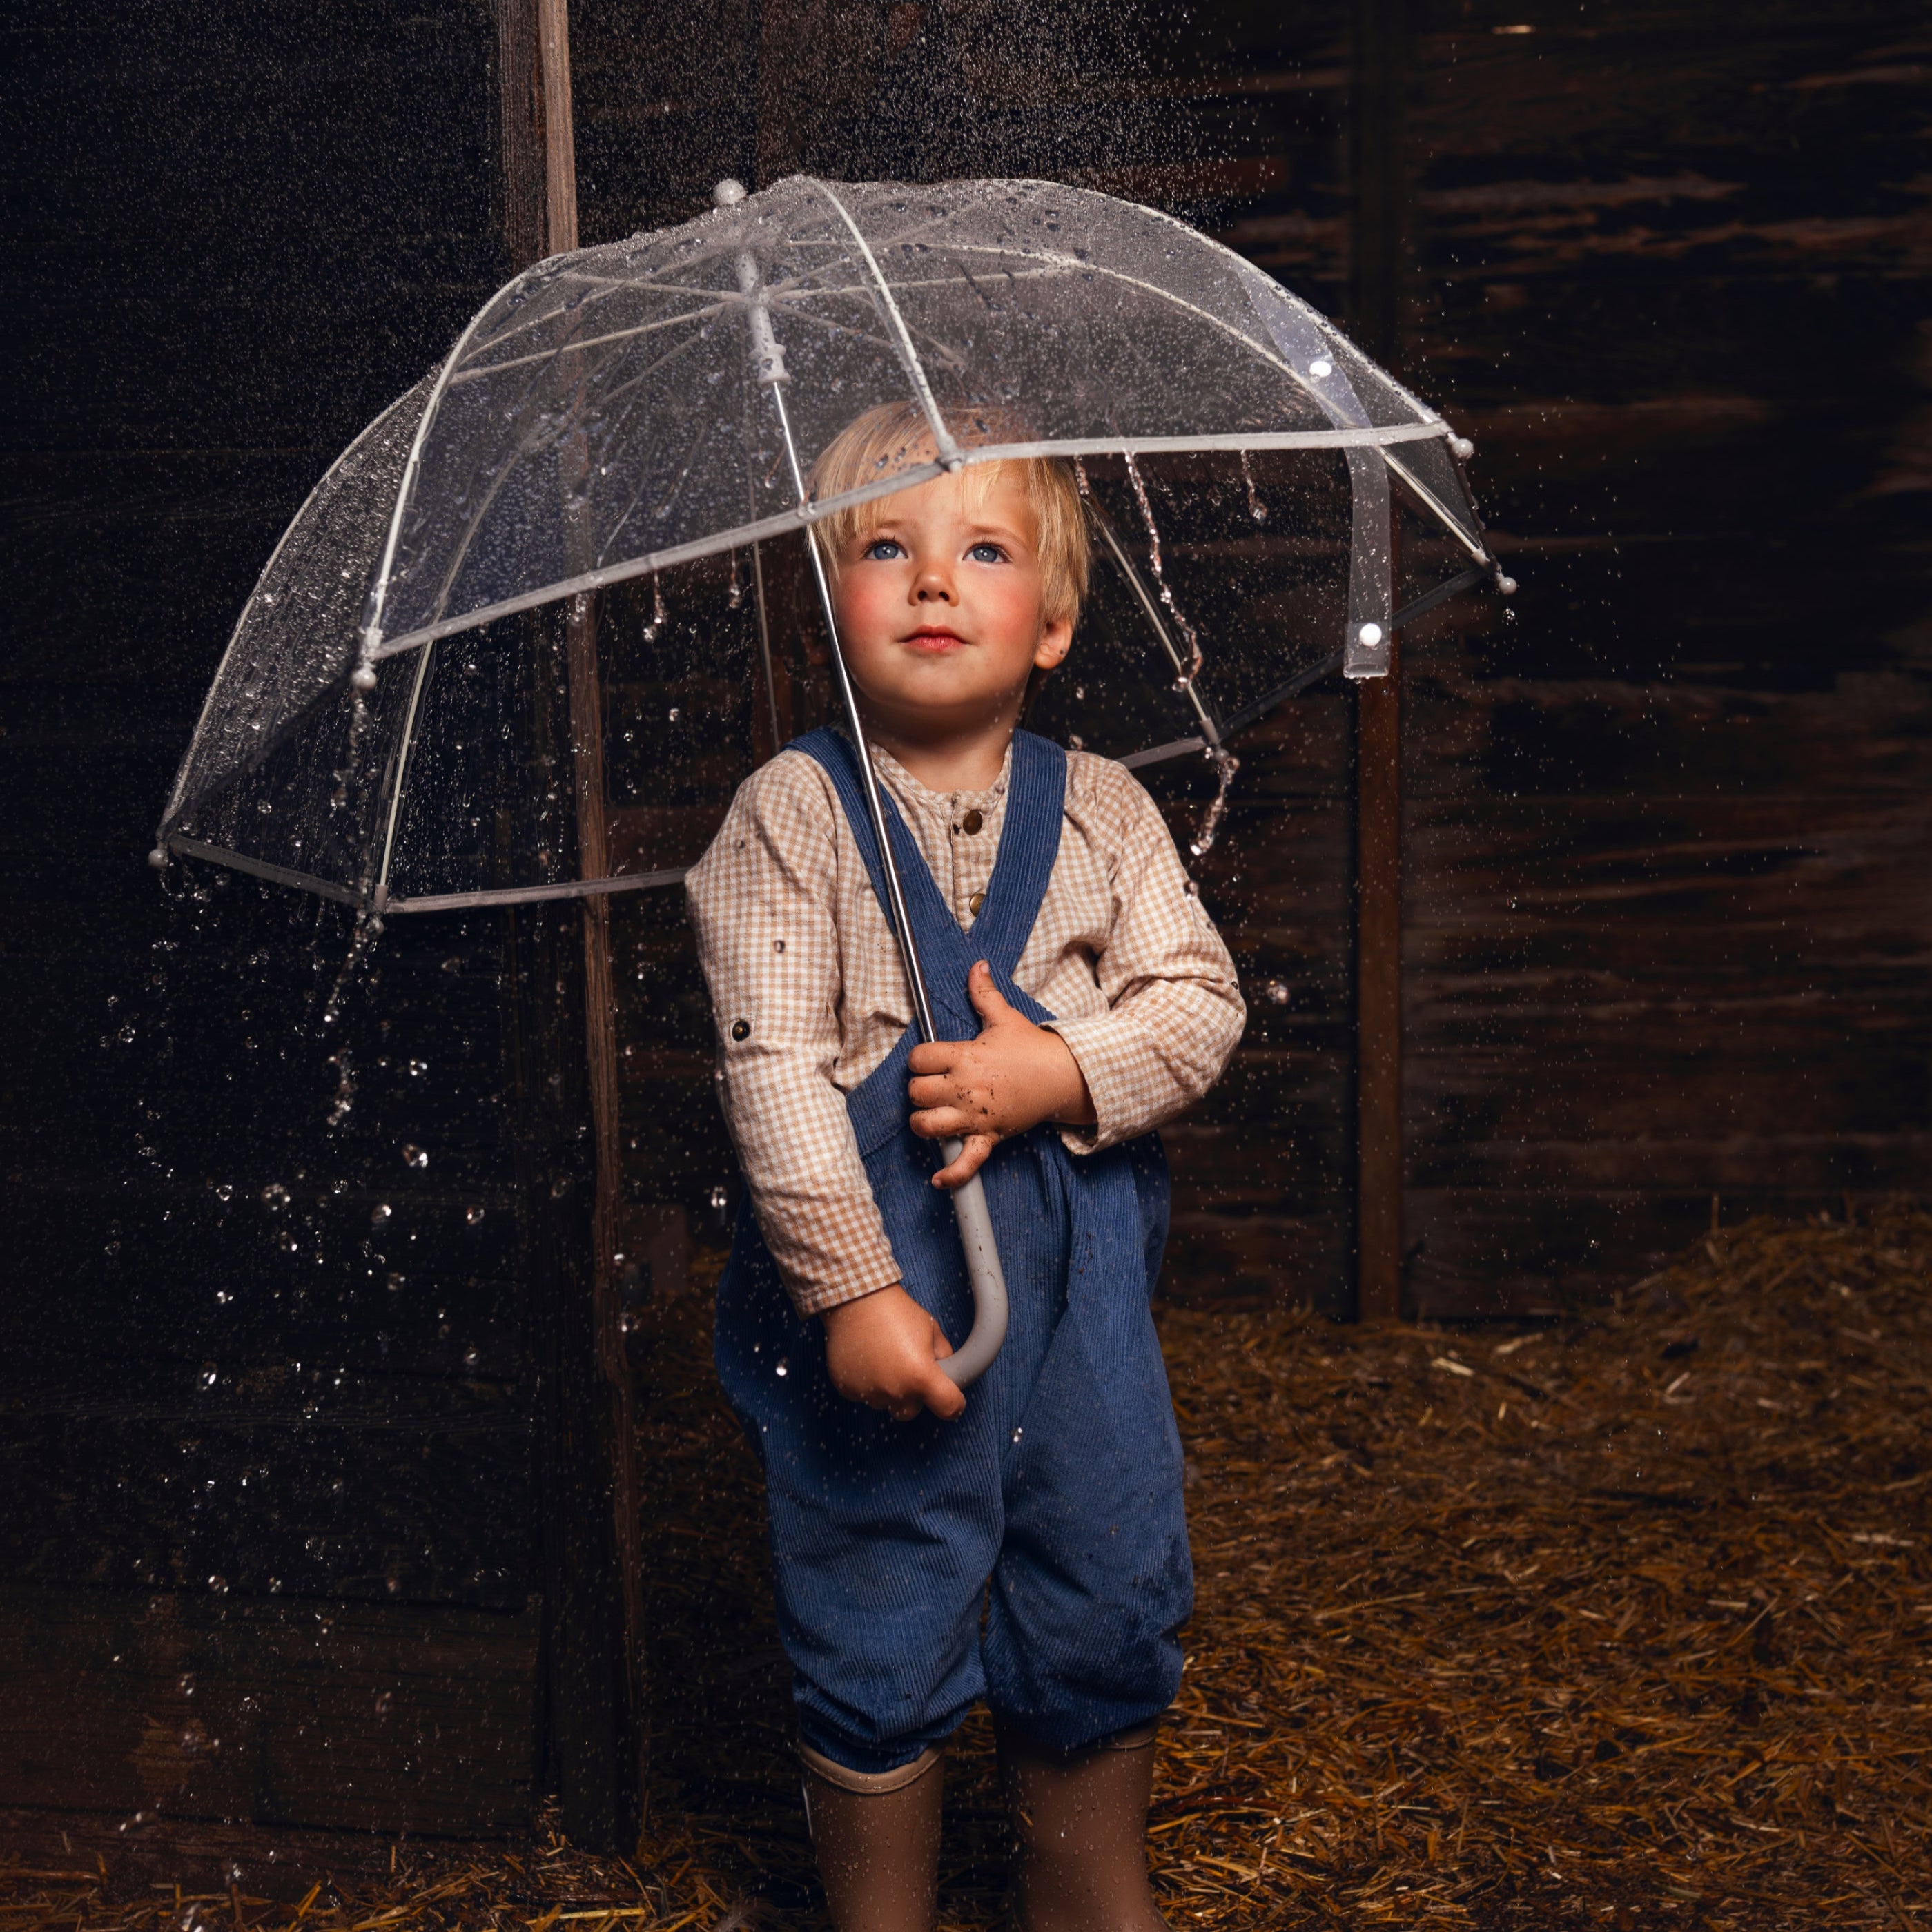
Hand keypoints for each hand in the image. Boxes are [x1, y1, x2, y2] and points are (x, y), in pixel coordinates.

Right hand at [821, 1284, 966, 1420]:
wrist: (857, 1299)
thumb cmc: (895, 1311)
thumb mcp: (932, 1329)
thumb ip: (944, 1356)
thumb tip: (947, 1372)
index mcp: (921, 1376)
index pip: (949, 1408)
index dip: (954, 1404)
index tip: (951, 1400)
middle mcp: (895, 1390)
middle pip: (911, 1411)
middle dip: (914, 1396)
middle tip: (909, 1369)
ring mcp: (869, 1391)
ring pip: (885, 1402)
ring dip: (888, 1388)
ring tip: (885, 1357)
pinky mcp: (847, 1388)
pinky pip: (863, 1394)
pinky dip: (867, 1382)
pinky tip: (867, 1358)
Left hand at [907, 961, 1095, 1187]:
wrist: (1063, 1076)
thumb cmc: (1031, 1048)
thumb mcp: (1005, 1018)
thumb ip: (983, 994)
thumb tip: (976, 966)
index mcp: (965, 1056)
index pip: (919, 1059)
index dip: (918, 1061)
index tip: (928, 1062)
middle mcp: (965, 1087)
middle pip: (917, 1092)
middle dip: (918, 1091)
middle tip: (931, 1088)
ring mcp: (976, 1114)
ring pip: (929, 1125)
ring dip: (924, 1124)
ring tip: (931, 1117)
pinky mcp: (990, 1136)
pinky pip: (968, 1161)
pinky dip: (953, 1174)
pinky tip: (939, 1180)